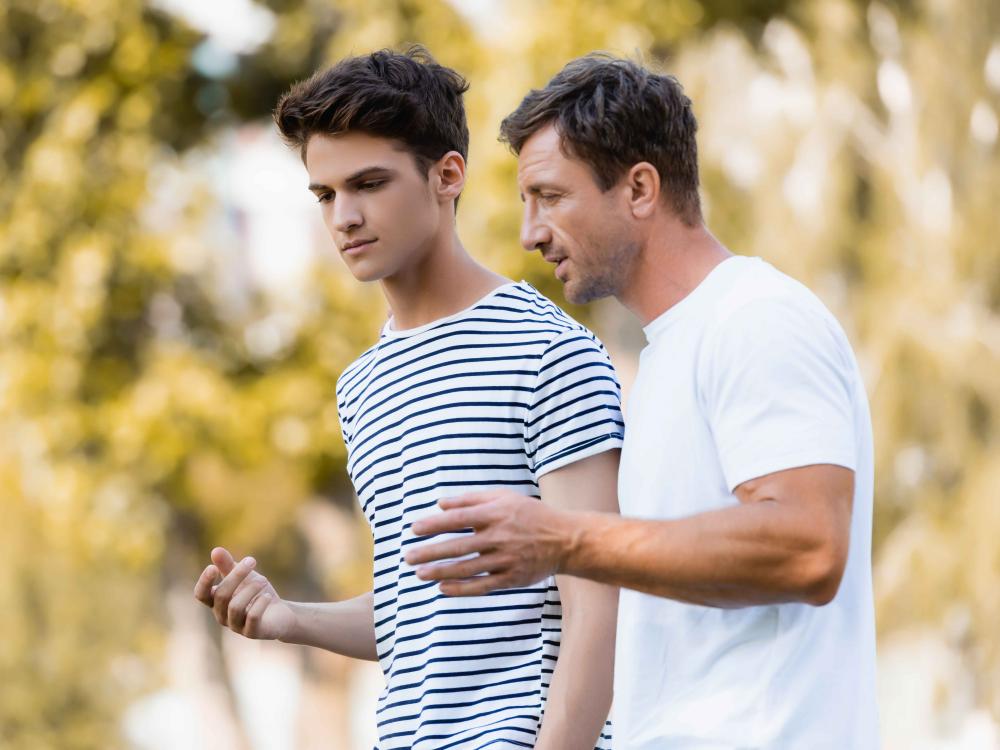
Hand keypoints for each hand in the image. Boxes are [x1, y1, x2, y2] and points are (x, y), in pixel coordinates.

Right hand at [193, 547, 295, 640]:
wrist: (280, 613)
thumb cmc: (257, 593)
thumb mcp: (244, 576)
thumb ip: (228, 565)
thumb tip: (215, 550)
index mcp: (216, 602)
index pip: (201, 594)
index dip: (204, 582)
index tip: (213, 567)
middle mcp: (222, 616)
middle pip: (221, 595)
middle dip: (236, 575)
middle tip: (252, 561)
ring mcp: (236, 626)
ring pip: (234, 607)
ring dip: (250, 589)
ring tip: (264, 580)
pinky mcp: (252, 632)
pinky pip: (252, 618)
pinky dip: (259, 604)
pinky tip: (267, 596)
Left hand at [404, 490, 572, 595]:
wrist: (566, 540)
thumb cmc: (530, 514)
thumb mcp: (504, 497)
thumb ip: (471, 499)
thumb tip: (440, 503)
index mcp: (496, 513)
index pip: (458, 518)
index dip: (434, 524)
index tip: (414, 529)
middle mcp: (499, 536)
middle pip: (458, 546)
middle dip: (430, 551)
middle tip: (408, 557)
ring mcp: (506, 559)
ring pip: (467, 568)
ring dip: (440, 571)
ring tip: (419, 574)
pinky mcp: (511, 578)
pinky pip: (482, 586)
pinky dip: (462, 588)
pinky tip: (443, 588)